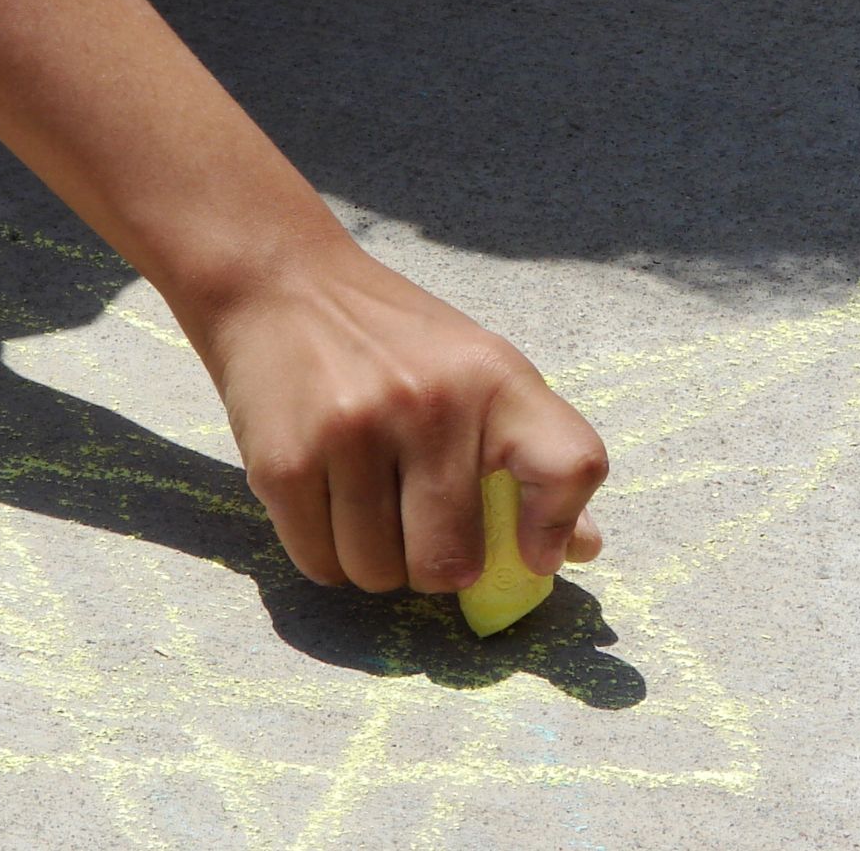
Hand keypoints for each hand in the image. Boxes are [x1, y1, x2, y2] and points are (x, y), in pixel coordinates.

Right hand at [194, 238, 606, 591]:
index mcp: (496, 380)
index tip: (532, 553)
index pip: (570, 465)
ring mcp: (354, 433)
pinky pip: (321, 563)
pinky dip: (328, 558)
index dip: (556, 527)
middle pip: (451, 562)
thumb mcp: (479, 371)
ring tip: (369, 515)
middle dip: (437, 568)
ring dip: (376, 565)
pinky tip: (329, 512)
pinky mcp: (286, 462)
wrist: (280, 285)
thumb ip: (537, 456)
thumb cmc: (395, 343)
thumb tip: (579, 549)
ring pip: (379, 573)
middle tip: (421, 533)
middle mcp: (431, 404)